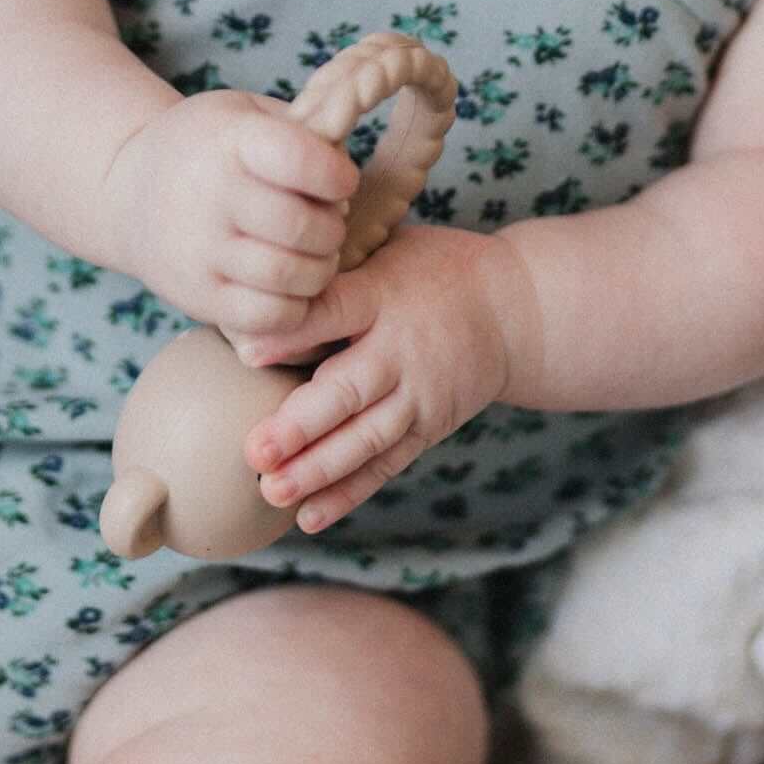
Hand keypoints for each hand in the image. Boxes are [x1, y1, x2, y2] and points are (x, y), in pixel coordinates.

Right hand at [100, 91, 359, 341]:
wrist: (126, 192)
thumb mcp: (245, 113)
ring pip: (292, 277)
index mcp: (230, 142)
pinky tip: (289, 285)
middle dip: (333, 227)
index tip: (338, 181)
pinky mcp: (198, 298)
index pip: (302, 161)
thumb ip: (301, 131)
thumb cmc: (207, 148)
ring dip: (321, 269)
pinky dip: (295, 306)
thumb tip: (344, 170)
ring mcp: (200, 253)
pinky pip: (269, 318)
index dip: (337, 176)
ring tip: (313, 254)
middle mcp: (211, 197)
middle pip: (303, 226)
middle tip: (328, 222)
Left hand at [239, 224, 517, 532]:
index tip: (247, 353)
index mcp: (384, 294)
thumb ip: (337, 264)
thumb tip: (263, 272)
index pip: (336, 312)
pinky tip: (310, 516)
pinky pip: (386, 464)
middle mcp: (402, 350)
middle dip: (300, 425)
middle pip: (349, 390)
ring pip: (366, 438)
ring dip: (318, 470)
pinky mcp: (430, 427)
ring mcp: (420, 395)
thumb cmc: (435, 269)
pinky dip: (349, 492)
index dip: (293, 333)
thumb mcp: (392, 247)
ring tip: (274, 491)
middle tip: (255, 451)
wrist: (516, 309)